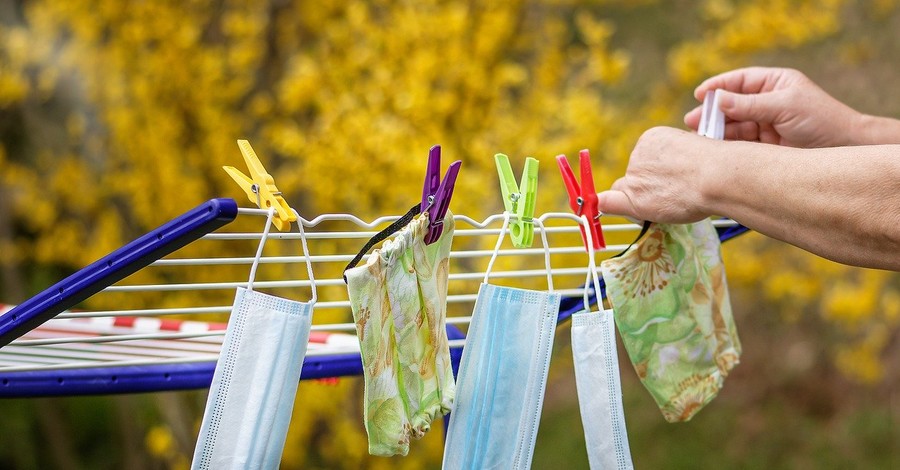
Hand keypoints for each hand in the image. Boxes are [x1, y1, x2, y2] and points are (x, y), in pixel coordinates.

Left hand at [598, 127, 715, 223]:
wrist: (717, 176)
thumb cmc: (717, 166)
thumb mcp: (693, 151)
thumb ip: (674, 162)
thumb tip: (671, 175)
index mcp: (653, 138)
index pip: (644, 161)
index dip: (655, 174)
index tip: (672, 180)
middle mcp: (638, 153)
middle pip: (634, 176)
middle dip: (646, 187)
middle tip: (675, 195)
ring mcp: (634, 174)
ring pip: (628, 192)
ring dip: (643, 200)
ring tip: (674, 201)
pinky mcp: (633, 195)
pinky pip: (610, 202)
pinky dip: (605, 205)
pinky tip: (600, 208)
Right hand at [684, 67, 861, 147]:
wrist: (843, 148)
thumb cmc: (821, 120)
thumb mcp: (784, 106)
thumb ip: (749, 104)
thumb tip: (718, 100)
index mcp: (774, 83)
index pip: (740, 81)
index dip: (718, 86)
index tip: (699, 94)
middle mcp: (766, 102)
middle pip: (731, 105)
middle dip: (711, 112)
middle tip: (691, 121)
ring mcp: (764, 124)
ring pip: (732, 126)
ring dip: (715, 131)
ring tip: (698, 138)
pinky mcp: (764, 146)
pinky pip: (739, 143)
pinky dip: (726, 146)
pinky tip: (713, 149)